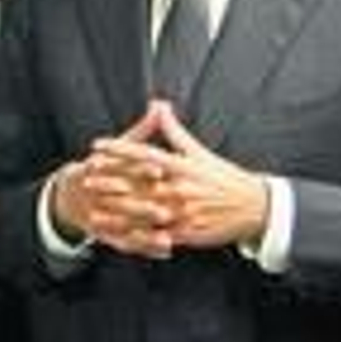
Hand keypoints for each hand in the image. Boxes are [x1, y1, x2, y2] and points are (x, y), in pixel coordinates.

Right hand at [52, 103, 175, 257]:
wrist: (68, 195)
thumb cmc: (103, 167)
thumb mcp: (118, 147)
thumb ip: (142, 130)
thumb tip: (161, 105)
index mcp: (97, 168)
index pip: (118, 167)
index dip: (139, 168)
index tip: (160, 169)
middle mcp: (94, 193)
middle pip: (119, 200)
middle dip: (142, 205)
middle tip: (167, 209)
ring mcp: (96, 214)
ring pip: (121, 224)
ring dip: (144, 231)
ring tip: (169, 235)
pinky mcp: (102, 234)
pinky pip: (122, 243)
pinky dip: (144, 247)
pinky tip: (165, 249)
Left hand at [91, 101, 269, 249]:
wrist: (255, 206)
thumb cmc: (222, 176)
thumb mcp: (199, 151)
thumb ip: (173, 130)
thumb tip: (158, 104)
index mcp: (182, 165)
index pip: (144, 153)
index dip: (119, 148)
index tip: (97, 145)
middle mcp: (181, 187)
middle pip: (139, 183)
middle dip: (110, 181)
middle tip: (85, 177)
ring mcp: (184, 211)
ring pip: (144, 212)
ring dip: (116, 212)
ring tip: (92, 212)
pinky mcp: (188, 231)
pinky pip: (158, 235)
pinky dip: (138, 236)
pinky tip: (118, 236)